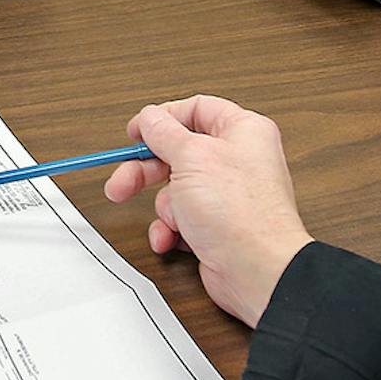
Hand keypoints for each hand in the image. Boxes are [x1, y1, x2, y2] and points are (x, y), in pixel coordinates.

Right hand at [104, 96, 313, 327]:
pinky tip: (174, 238)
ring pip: (175, 190)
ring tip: (169, 221)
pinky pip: (182, 218)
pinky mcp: (219, 224)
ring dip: (164, 208)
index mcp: (242, 131)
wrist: (258, 270)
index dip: (162, 118)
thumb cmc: (239, 213)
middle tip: (123, 182)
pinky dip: (173, 229)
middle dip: (145, 171)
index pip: (196, 109)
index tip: (135, 133)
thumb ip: (164, 133)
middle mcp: (238, 159)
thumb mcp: (190, 158)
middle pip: (178, 152)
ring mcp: (228, 194)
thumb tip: (149, 117)